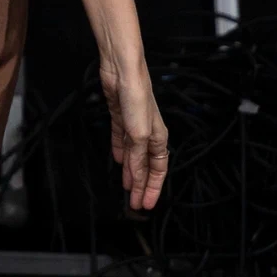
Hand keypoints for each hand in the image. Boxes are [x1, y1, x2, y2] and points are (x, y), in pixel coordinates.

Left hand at [99, 62, 168, 211]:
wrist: (122, 72)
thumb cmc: (138, 97)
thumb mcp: (139, 134)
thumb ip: (137, 157)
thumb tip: (135, 177)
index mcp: (158, 138)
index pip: (158, 170)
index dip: (154, 188)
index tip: (147, 204)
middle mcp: (148, 133)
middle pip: (145, 165)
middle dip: (142, 185)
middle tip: (135, 203)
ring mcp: (133, 126)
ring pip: (133, 155)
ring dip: (130, 172)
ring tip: (126, 187)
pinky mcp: (120, 118)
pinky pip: (121, 140)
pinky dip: (120, 151)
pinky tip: (118, 160)